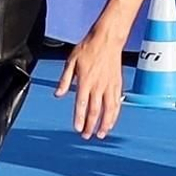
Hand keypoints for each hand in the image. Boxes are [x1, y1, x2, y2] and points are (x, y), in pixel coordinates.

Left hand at [54, 25, 125, 139]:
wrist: (107, 39)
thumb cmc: (88, 48)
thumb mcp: (71, 61)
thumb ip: (65, 79)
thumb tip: (58, 94)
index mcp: (85, 81)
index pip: (82, 104)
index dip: (80, 118)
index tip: (78, 129)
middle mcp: (98, 86)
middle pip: (95, 111)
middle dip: (90, 126)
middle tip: (86, 136)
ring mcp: (109, 86)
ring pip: (108, 110)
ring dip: (104, 124)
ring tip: (100, 135)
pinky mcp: (117, 84)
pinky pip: (117, 103)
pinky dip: (114, 115)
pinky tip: (111, 123)